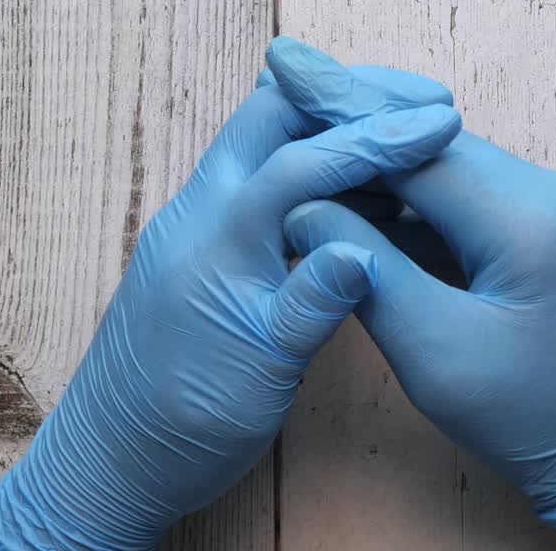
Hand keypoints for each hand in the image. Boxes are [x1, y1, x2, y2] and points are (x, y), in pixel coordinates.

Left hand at [0, 45, 461, 549]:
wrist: (113, 457)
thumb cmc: (186, 423)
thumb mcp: (261, 372)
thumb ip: (310, 305)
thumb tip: (365, 252)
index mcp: (216, 238)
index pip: (302, 160)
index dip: (375, 135)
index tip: (442, 121)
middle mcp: (198, 212)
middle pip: (273, 113)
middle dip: (349, 97)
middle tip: (424, 102)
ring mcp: (196, 223)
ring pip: (265, 141)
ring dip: (332, 127)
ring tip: (405, 137)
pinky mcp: (203, 244)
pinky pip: (262, 180)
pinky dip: (314, 168)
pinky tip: (361, 195)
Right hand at [266, 40, 555, 528]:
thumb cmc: (530, 420)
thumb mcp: (435, 353)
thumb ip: (365, 273)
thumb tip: (303, 209)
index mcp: (530, 221)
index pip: (413, 148)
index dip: (340, 110)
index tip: (282, 67)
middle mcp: (553, 194)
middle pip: (431, 144)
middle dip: (356, 122)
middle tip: (284, 83)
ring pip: (448, 165)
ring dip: (382, 162)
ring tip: (309, 144)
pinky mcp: (550, 227)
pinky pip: (470, 195)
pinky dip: (415, 196)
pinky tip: (362, 196)